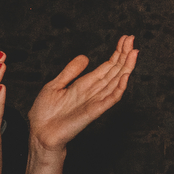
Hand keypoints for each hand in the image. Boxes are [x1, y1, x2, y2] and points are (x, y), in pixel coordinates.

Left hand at [27, 36, 137, 158]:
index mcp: (85, 84)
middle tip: (132, 39)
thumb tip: (85, 57)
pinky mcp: (94, 111)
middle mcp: (94, 91)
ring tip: (134, 53)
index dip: (117, 53)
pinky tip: (125, 77)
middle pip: (115, 71)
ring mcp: (96, 101)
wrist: (40, 133)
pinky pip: (110, 99)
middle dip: (124, 55)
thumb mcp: (54, 85)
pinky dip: (119, 88)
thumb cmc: (45, 113)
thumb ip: (70, 71)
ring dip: (126, 68)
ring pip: (117, 82)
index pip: (107, 66)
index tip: (126, 39)